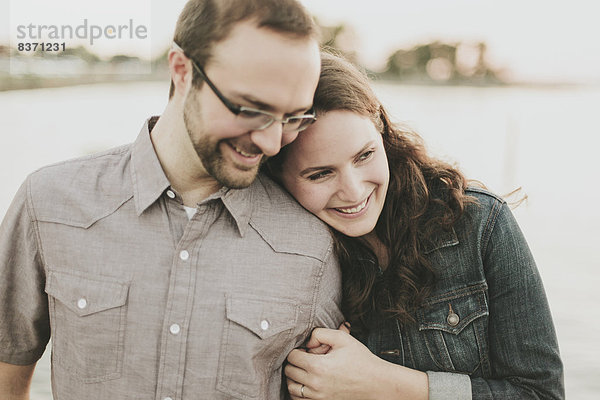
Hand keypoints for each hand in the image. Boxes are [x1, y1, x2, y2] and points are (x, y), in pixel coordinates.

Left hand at [285, 327, 427, 399]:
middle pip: (289, 372)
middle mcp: (315, 384)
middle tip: (306, 358)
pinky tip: (307, 383)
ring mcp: (318, 397)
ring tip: (306, 370)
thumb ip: (320, 333)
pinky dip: (298, 391)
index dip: (297, 350)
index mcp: (318, 367)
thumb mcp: (342, 338)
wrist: (377, 382)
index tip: (306, 350)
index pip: (292, 357)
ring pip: (291, 387)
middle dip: (294, 362)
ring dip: (294, 377)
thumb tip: (307, 342)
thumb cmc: (361, 359)